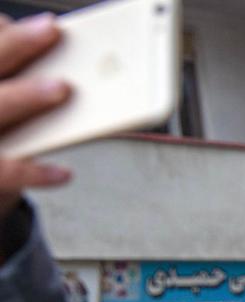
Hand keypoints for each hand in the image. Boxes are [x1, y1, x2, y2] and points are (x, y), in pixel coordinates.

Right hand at [0, 13, 71, 218]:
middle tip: (51, 30)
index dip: (8, 32)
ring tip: (61, 87)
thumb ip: (29, 78)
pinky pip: (6, 171)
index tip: (44, 19)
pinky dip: (35, 171)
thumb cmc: (8, 134)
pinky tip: (64, 172)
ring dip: (26, 95)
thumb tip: (73, 61)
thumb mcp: (15, 99)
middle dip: (17, 44)